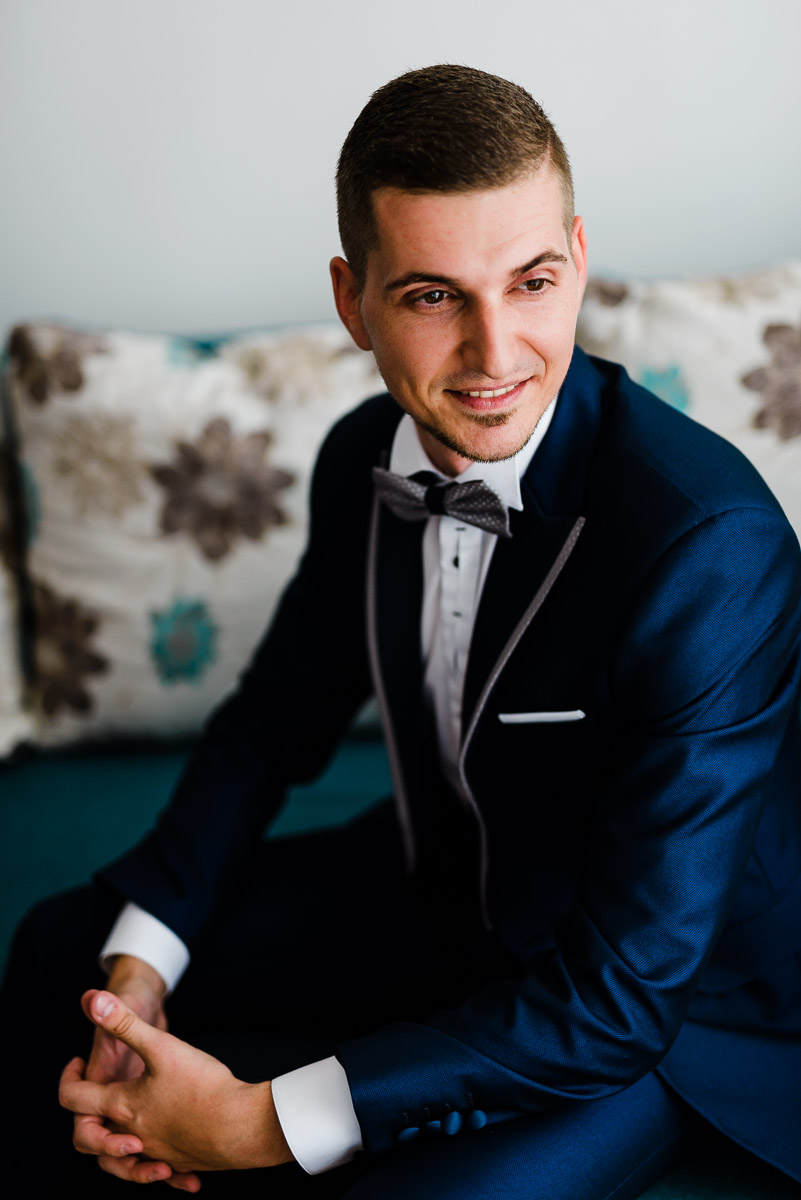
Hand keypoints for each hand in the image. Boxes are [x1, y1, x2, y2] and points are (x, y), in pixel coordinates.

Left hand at [73, 957, 198, 1188]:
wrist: (242, 1125)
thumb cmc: (201, 1086)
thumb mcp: (162, 1045)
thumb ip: (125, 1022)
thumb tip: (92, 998)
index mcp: (121, 1105)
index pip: (73, 1099)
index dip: (68, 1078)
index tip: (76, 1063)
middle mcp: (132, 1134)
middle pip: (88, 1138)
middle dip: (85, 1118)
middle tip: (94, 1099)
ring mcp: (156, 1151)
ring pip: (121, 1159)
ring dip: (116, 1147)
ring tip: (126, 1130)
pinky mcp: (180, 1161)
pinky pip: (158, 1169)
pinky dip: (156, 1166)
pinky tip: (170, 1160)